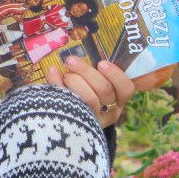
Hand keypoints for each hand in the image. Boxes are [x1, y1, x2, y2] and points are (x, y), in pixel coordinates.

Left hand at [47, 60, 174, 126]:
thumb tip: (79, 53)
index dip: (116, 75)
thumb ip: (92, 71)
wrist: (63, 123)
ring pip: (89, 99)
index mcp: (118, 99)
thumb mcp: (92, 83)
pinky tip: (52, 73)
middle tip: (71, 60)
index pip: (126, 88)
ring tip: (65, 73)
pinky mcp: (75, 125)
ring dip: (75, 80)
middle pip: (105, 90)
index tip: (101, 63)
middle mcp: (109, 111)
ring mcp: (93, 120)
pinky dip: (57, 84)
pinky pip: (67, 103)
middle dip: (87, 72)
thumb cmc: (82, 94)